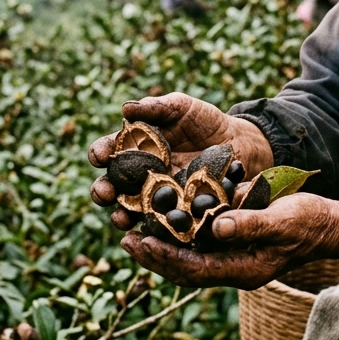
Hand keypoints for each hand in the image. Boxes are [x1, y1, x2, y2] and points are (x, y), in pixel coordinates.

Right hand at [87, 93, 273, 228]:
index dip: (100, 153)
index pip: (109, 150)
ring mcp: (157, 196)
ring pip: (130, 209)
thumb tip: (126, 108)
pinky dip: (153, 229)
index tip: (99, 156)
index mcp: (134, 147)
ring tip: (120, 219)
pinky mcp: (176, 212)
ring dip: (121, 215)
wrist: (239, 143)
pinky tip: (150, 232)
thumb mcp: (181, 107)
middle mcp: (139, 174)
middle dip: (103, 190)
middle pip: (113, 185)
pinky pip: (161, 223)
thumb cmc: (205, 121)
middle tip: (104, 194)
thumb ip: (155, 107)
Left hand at [119, 193, 338, 289]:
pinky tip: (160, 222)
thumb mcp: (283, 219)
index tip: (140, 244)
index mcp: (244, 269)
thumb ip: (252, 224)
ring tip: (133, 234)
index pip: (195, 269)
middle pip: (184, 269)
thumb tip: (218, 227)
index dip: (165, 258)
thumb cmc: (309, 222)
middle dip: (155, 257)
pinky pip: (199, 247)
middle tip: (125, 240)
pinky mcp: (233, 244)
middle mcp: (233, 268)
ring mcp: (233, 258)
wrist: (328, 224)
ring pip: (188, 260)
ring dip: (161, 249)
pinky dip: (178, 237)